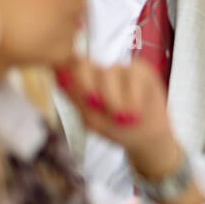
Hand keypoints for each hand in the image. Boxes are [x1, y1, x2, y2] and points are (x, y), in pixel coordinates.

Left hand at [55, 57, 177, 178]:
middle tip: (97, 107)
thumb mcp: (92, 120)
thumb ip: (77, 100)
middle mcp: (100, 72)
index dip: (71, 81)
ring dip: (114, 99)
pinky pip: (133, 75)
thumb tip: (60, 79)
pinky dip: (133, 96)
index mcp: (84, 82)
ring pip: (110, 73)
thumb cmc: (115, 128)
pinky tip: (136, 110)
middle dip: (89, 87)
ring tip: (122, 118)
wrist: (145, 138)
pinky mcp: (141, 70)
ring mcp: (120, 69)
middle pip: (84, 65)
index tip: (81, 101)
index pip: (68, 70)